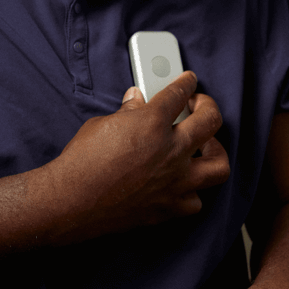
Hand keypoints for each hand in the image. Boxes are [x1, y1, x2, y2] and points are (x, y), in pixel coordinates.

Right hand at [43, 71, 229, 243]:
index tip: (188, 80)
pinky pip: (196, 200)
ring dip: (216, 149)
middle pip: (210, 120)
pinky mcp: (168, 207)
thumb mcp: (101, 125)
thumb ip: (127, 112)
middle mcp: (170, 151)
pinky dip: (192, 190)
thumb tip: (136, 100)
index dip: (185, 83)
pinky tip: (183, 182)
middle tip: (199, 105)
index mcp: (152, 123)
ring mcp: (174, 181)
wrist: (70, 203)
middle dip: (208, 105)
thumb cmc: (81, 162)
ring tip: (205, 144)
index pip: (178, 93)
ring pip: (219, 163)